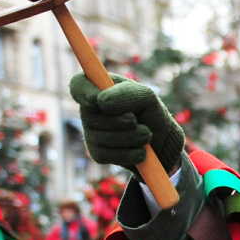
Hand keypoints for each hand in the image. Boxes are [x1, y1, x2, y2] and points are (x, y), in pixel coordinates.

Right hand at [69, 74, 184, 173]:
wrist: (161, 141)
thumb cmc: (149, 112)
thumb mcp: (146, 96)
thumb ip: (126, 93)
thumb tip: (100, 103)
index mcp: (98, 88)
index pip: (78, 85)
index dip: (83, 93)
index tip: (97, 101)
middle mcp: (89, 110)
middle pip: (91, 116)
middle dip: (121, 120)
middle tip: (137, 120)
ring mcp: (91, 132)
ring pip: (103, 137)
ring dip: (132, 137)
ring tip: (146, 134)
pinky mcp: (97, 153)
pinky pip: (108, 155)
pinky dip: (130, 154)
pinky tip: (140, 150)